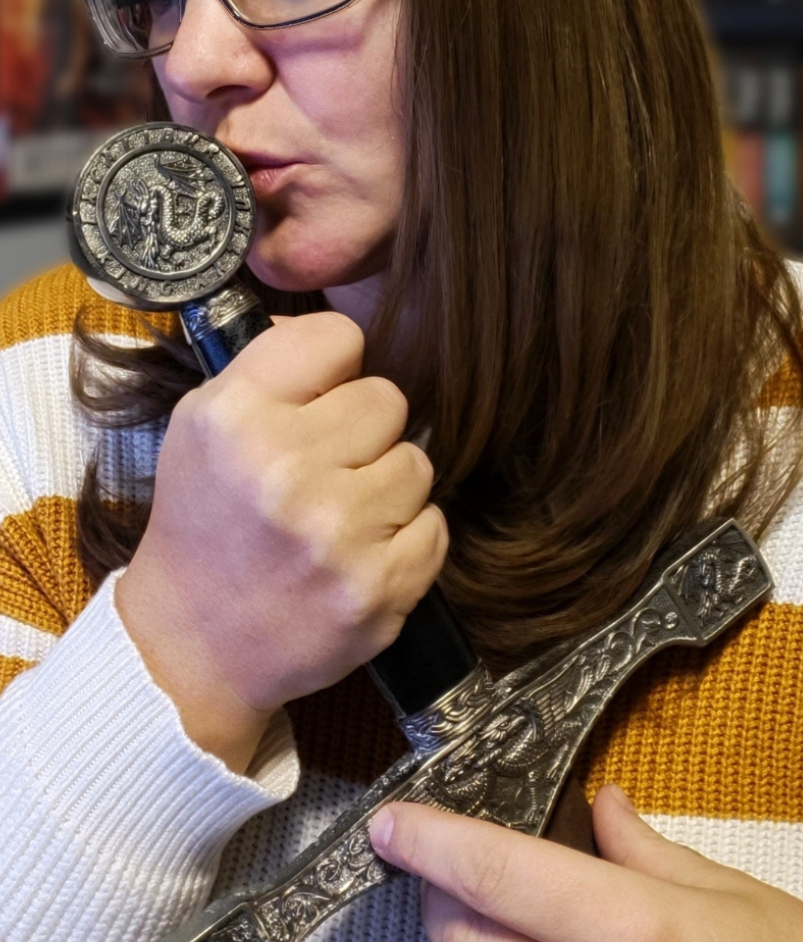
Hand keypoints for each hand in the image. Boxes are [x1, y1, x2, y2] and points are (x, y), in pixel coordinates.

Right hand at [115, 312, 446, 771]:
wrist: (191, 647)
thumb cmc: (205, 522)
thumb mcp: (203, 424)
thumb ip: (274, 364)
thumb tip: (345, 331)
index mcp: (236, 417)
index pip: (340, 336)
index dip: (335, 367)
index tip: (318, 400)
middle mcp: (286, 469)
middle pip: (388, 399)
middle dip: (364, 431)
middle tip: (325, 469)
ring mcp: (337, 533)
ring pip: (417, 463)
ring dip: (387, 488)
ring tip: (338, 517)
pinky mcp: (379, 588)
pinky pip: (435, 526)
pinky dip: (406, 540)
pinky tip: (360, 554)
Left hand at [369, 785, 802, 941]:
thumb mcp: (747, 904)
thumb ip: (659, 855)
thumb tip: (604, 810)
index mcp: (634, 931)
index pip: (505, 875)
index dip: (437, 843)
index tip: (396, 823)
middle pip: (462, 937)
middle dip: (448, 893)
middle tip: (461, 867)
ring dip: (471, 938)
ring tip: (500, 914)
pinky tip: (530, 940)